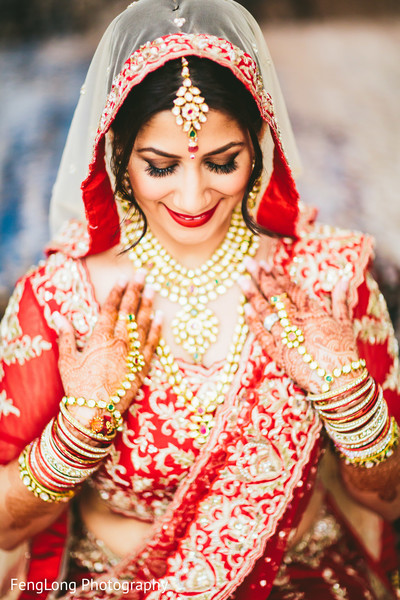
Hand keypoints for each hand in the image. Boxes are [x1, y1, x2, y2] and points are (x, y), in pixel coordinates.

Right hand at [54, 273, 160, 423]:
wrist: (95, 413)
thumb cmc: (78, 387)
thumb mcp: (66, 361)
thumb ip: (66, 336)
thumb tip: (59, 317)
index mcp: (100, 338)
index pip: (110, 309)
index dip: (117, 292)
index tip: (123, 277)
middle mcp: (119, 342)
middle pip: (129, 311)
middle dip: (136, 290)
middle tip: (143, 273)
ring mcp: (133, 354)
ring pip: (143, 324)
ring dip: (148, 305)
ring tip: (153, 289)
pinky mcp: (142, 367)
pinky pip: (152, 344)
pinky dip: (157, 330)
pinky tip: (161, 317)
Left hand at [240, 259, 359, 393]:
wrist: (338, 382)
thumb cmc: (344, 352)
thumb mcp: (346, 323)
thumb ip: (341, 299)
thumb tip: (344, 278)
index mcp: (311, 312)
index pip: (290, 289)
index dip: (277, 275)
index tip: (265, 264)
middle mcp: (295, 321)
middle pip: (274, 295)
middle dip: (260, 277)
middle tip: (248, 263)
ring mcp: (284, 337)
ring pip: (265, 312)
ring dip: (252, 295)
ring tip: (241, 280)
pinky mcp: (278, 354)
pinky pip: (261, 336)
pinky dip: (253, 323)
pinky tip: (245, 310)